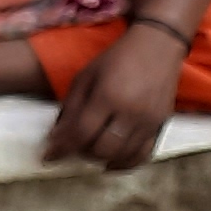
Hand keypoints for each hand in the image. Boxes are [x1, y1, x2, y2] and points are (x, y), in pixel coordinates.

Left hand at [44, 20, 185, 172]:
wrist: (157, 46)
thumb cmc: (115, 60)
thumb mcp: (85, 77)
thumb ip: (70, 108)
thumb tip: (56, 138)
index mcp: (108, 97)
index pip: (81, 133)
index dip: (62, 149)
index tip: (48, 157)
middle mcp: (131, 113)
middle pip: (101, 149)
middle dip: (81, 153)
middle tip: (71, 148)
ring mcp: (149, 121)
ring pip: (122, 155)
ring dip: (100, 159)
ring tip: (88, 151)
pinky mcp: (161, 125)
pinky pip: (144, 155)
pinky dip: (125, 164)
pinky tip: (110, 164)